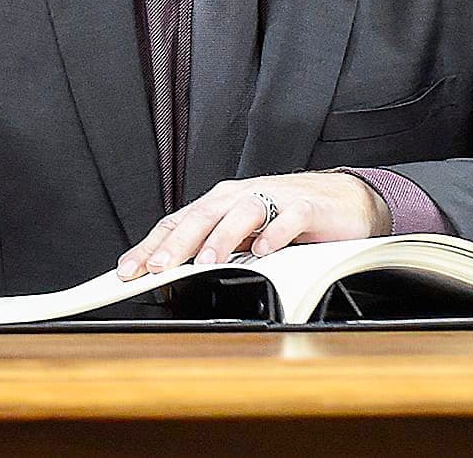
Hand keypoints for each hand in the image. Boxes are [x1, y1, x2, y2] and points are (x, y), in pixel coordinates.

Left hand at [117, 171, 388, 279]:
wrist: (344, 201)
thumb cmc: (287, 216)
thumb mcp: (244, 234)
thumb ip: (214, 249)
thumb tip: (174, 276)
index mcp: (220, 203)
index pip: (178, 222)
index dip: (151, 246)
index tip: (129, 271)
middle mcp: (241, 196)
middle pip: (202, 216)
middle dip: (177, 243)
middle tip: (157, 267)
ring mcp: (274, 198)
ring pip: (241, 214)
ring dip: (221, 238)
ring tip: (205, 261)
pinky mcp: (306, 207)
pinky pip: (288, 218)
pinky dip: (274, 234)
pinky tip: (264, 252)